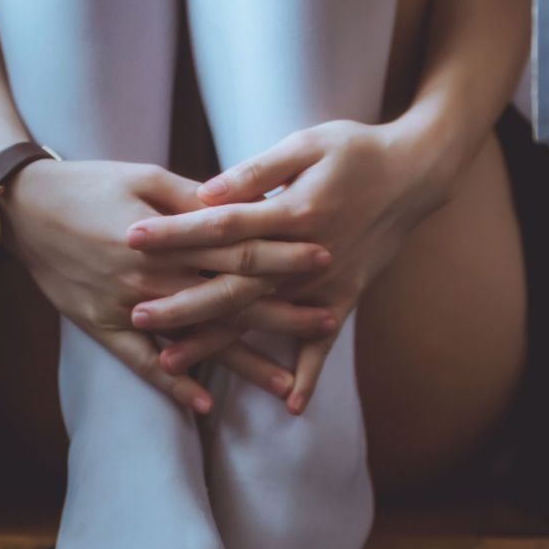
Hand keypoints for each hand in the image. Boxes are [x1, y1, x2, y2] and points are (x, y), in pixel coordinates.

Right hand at [1, 158, 334, 410]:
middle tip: (328, 322)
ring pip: (198, 341)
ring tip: (286, 386)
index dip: (284, 255)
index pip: (240, 249)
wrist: (23, 210)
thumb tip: (244, 208)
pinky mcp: (104, 328)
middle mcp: (155, 278)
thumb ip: (195, 200)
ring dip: (244, 363)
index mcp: (170, 236)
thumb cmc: (88, 184)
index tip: (325, 259)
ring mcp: (129, 307)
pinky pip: (142, 364)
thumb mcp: (145, 177)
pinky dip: (172, 385)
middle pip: (231, 300)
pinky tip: (204, 405)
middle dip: (282, 313)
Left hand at [126, 118, 447, 411]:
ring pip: (259, 320)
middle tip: (135, 315)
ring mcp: (324, 285)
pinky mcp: (342, 299)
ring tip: (170, 362)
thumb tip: (208, 193)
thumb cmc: (356, 151)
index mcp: (292, 212)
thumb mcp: (308, 144)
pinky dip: (310, 375)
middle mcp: (305, 257)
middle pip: (232, 286)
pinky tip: (291, 405)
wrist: (417, 175)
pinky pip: (323, 345)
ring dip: (216, 344)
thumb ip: (258, 170)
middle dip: (180, 303)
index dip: (175, 233)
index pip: (221, 226)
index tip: (131, 238)